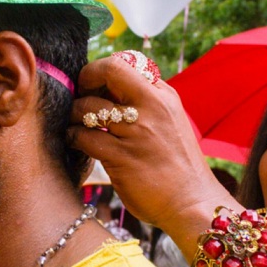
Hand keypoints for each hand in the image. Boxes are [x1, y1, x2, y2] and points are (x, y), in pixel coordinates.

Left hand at [68, 51, 232, 243]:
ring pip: (88, 107)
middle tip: (79, 98)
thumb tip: (111, 89)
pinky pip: (83, 137)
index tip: (94, 87)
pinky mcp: (122, 157)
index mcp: (164, 97)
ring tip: (76, 126)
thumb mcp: (171, 123)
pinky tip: (76, 144)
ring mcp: (137, 132)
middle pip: (109, 71)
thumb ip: (148, 104)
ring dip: (74, 115)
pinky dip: (73, 138)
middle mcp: (153, 108)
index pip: (126, 64)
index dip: (101, 71)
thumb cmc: (178, 166)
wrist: (194, 203)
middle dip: (85, 79)